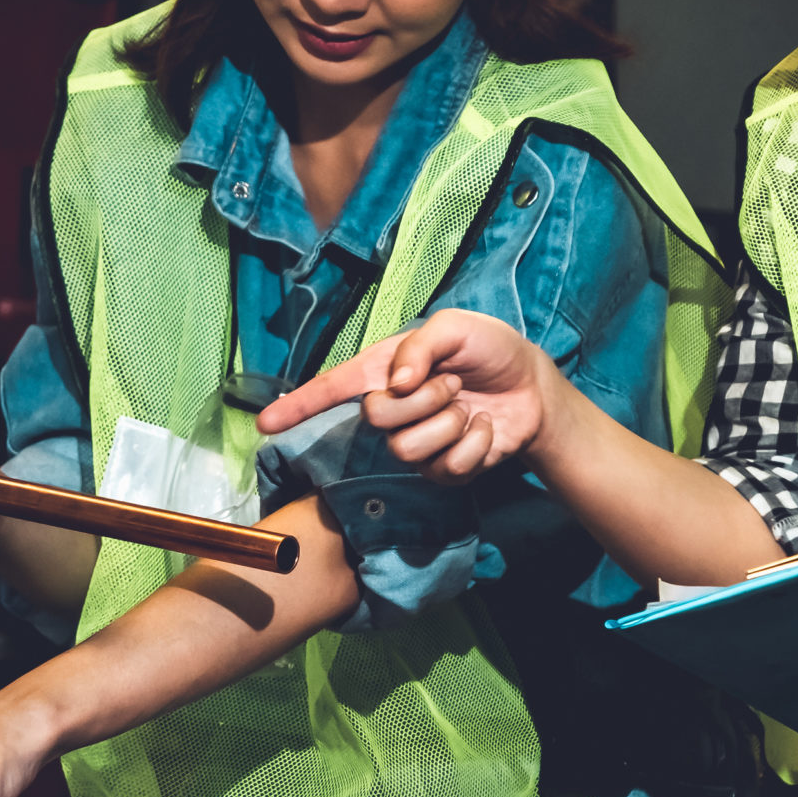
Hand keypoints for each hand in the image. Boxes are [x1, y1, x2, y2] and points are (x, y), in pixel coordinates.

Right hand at [256, 308, 558, 484]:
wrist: (531, 387)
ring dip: (449, 423)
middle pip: (376, 419)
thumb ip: (419, 347)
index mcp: (384, 370)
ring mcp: (416, 442)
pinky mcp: (442, 469)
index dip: (298, 406)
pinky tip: (482, 431)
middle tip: (452, 384)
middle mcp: (392, 407)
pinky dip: (473, 445)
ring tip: (466, 407)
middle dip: (423, 398)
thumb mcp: (455, 327)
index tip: (266, 424)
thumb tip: (395, 385)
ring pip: (408, 449)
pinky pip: (444, 468)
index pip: (332, 388)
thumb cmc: (488, 348)